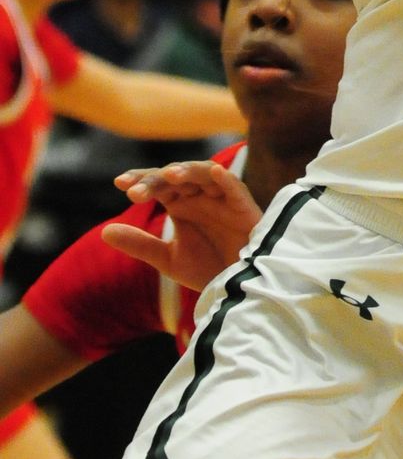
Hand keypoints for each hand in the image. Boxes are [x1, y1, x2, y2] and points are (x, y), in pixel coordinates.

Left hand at [105, 161, 262, 291]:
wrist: (239, 286)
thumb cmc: (206, 267)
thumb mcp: (167, 258)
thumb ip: (139, 243)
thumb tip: (103, 231)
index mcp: (181, 203)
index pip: (158, 184)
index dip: (141, 180)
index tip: (120, 184)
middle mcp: (199, 195)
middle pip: (177, 176)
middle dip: (157, 180)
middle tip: (136, 192)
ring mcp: (221, 197)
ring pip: (204, 174)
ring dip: (188, 172)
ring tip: (169, 176)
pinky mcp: (243, 206)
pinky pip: (235, 188)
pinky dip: (225, 179)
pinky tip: (215, 173)